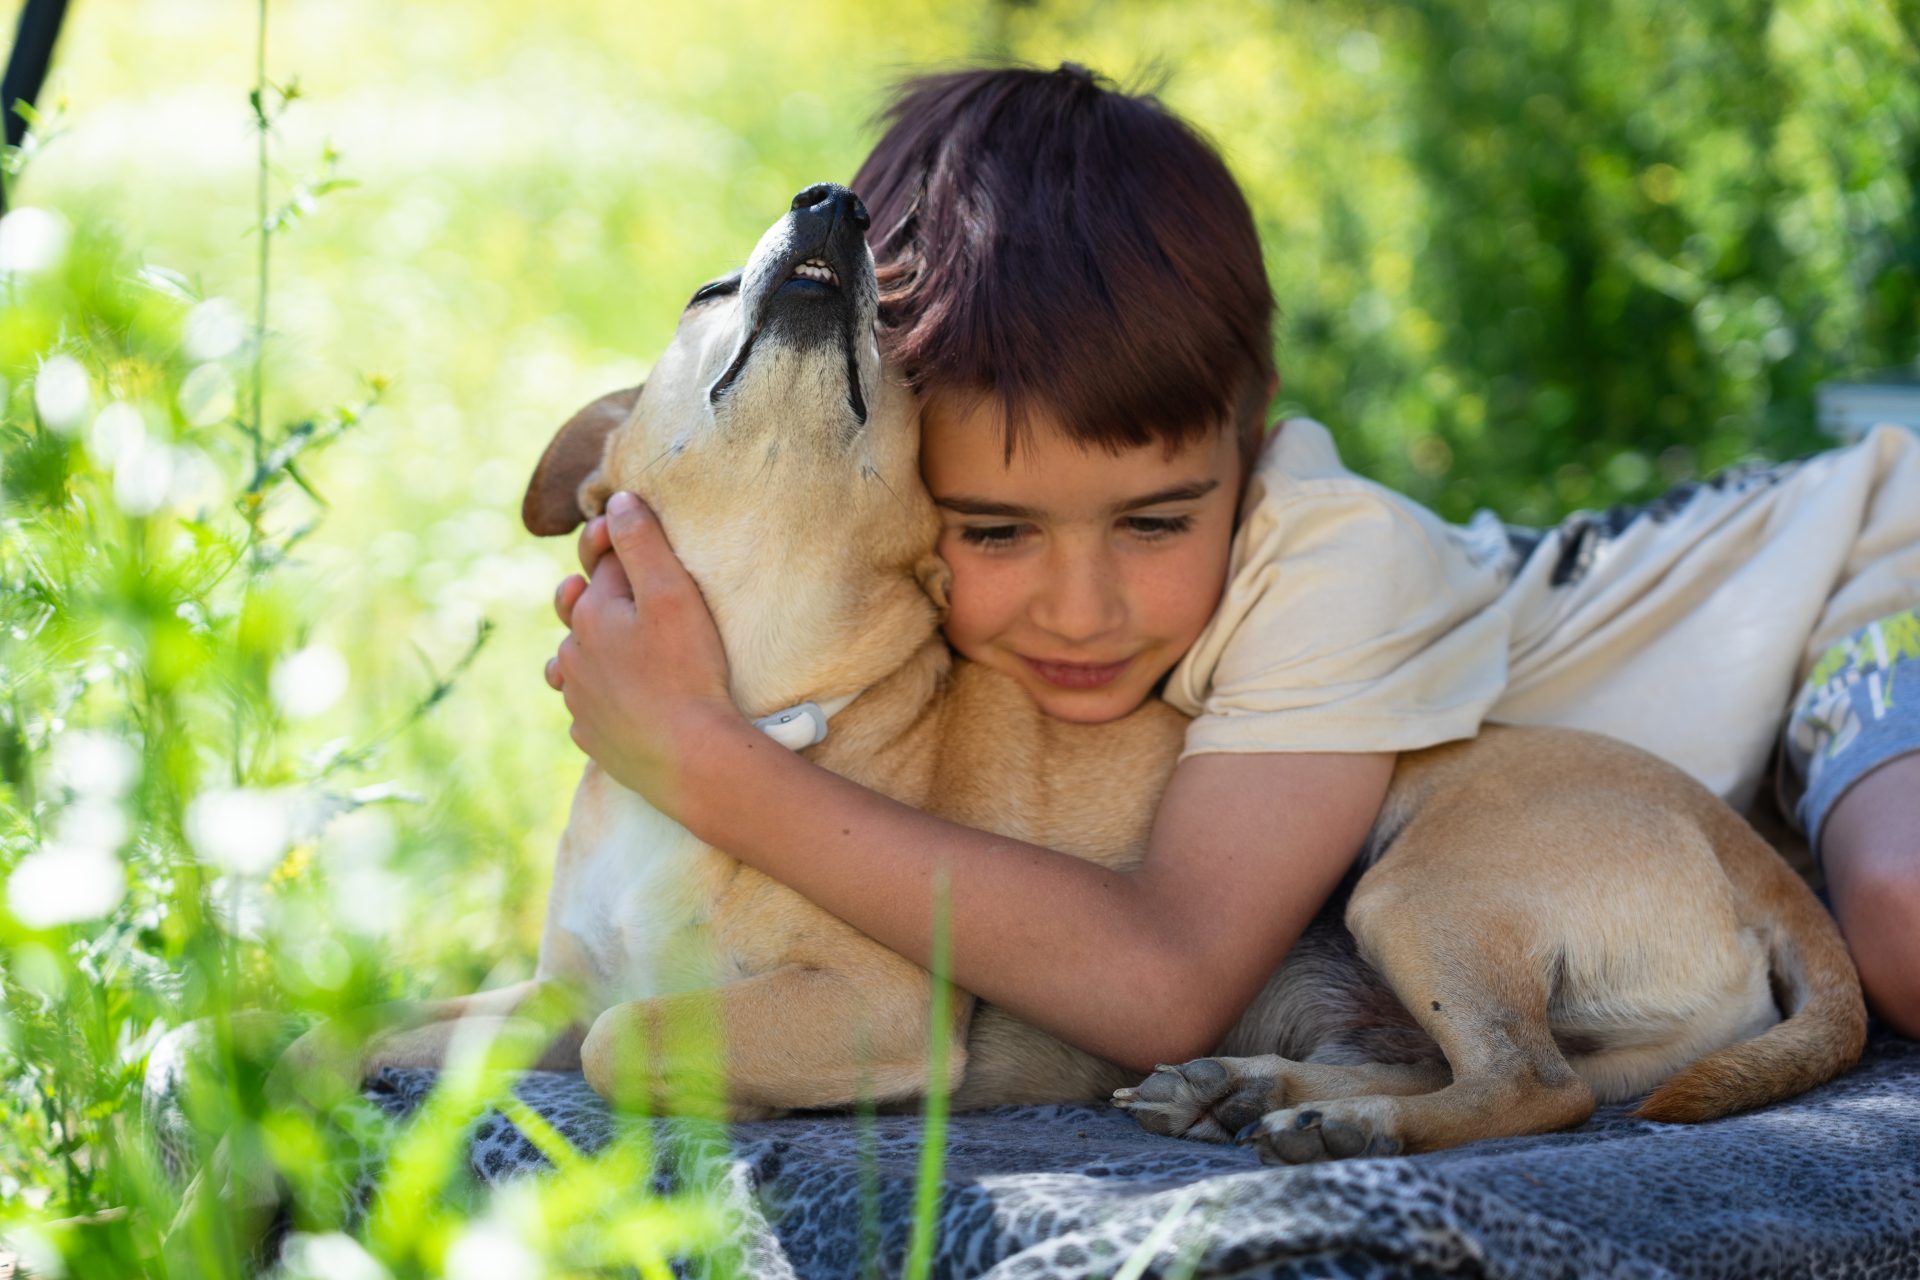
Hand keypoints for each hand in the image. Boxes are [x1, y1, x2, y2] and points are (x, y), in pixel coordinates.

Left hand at [547, 492, 740, 818]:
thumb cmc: (687, 671)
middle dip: (594, 597)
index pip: (600, 564)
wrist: (691, 758)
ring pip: (576, 663)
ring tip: (613, 650)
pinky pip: (590, 709)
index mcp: (589, 615)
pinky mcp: (593, 738)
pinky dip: (602, 698)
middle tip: (617, 592)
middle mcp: (573, 656)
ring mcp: (580, 701)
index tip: (637, 538)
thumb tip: (616, 502)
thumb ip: (641, 542)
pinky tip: (622, 701)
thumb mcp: (672, 592)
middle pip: (581, 613)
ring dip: (591, 651)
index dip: (615, 543)